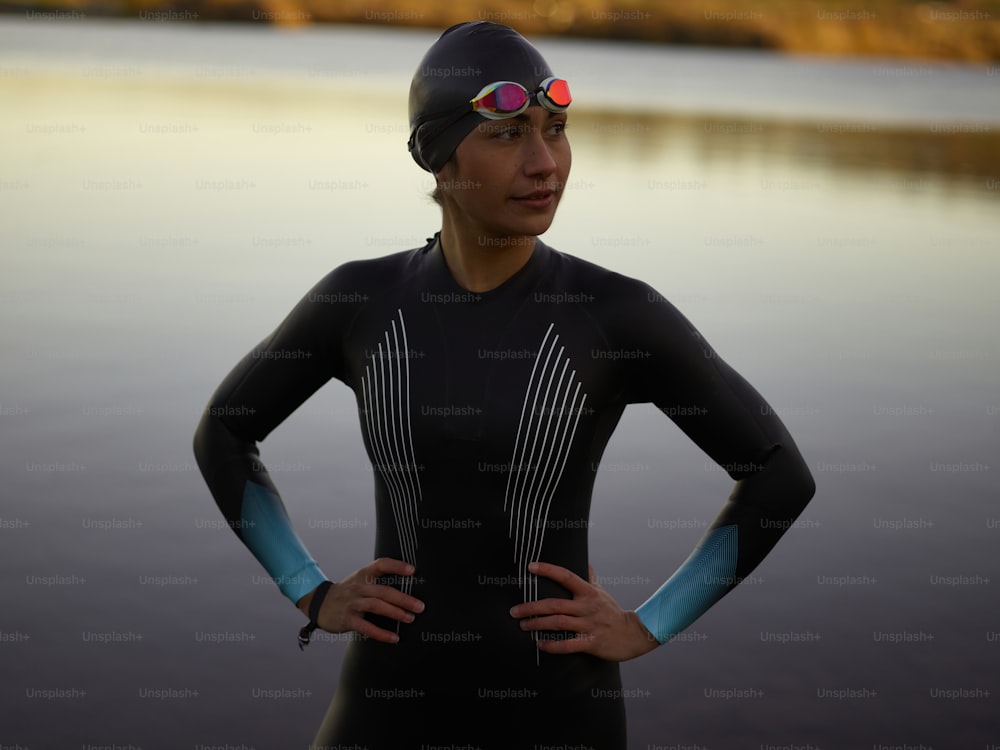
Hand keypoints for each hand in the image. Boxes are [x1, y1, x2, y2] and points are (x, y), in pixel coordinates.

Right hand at [296, 557, 423, 643]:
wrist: (319, 603)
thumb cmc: (348, 592)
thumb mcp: (360, 580)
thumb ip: (379, 581)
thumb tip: (407, 587)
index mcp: (363, 575)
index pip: (381, 565)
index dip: (396, 566)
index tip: (412, 571)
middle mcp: (358, 587)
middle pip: (383, 590)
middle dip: (403, 599)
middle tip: (420, 606)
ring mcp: (352, 603)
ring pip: (376, 606)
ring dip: (395, 612)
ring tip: (410, 618)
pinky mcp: (347, 619)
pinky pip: (366, 627)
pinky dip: (381, 634)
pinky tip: (393, 638)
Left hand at [509, 561, 659, 661]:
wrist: (634, 634)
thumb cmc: (613, 612)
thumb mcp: (602, 592)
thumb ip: (590, 578)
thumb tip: (585, 562)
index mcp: (588, 592)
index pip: (566, 576)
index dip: (548, 570)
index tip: (530, 567)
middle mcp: (587, 607)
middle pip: (554, 604)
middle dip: (532, 607)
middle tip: (514, 611)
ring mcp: (589, 625)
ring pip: (558, 623)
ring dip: (537, 624)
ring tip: (523, 625)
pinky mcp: (591, 643)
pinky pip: (568, 645)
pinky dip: (552, 645)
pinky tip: (540, 644)